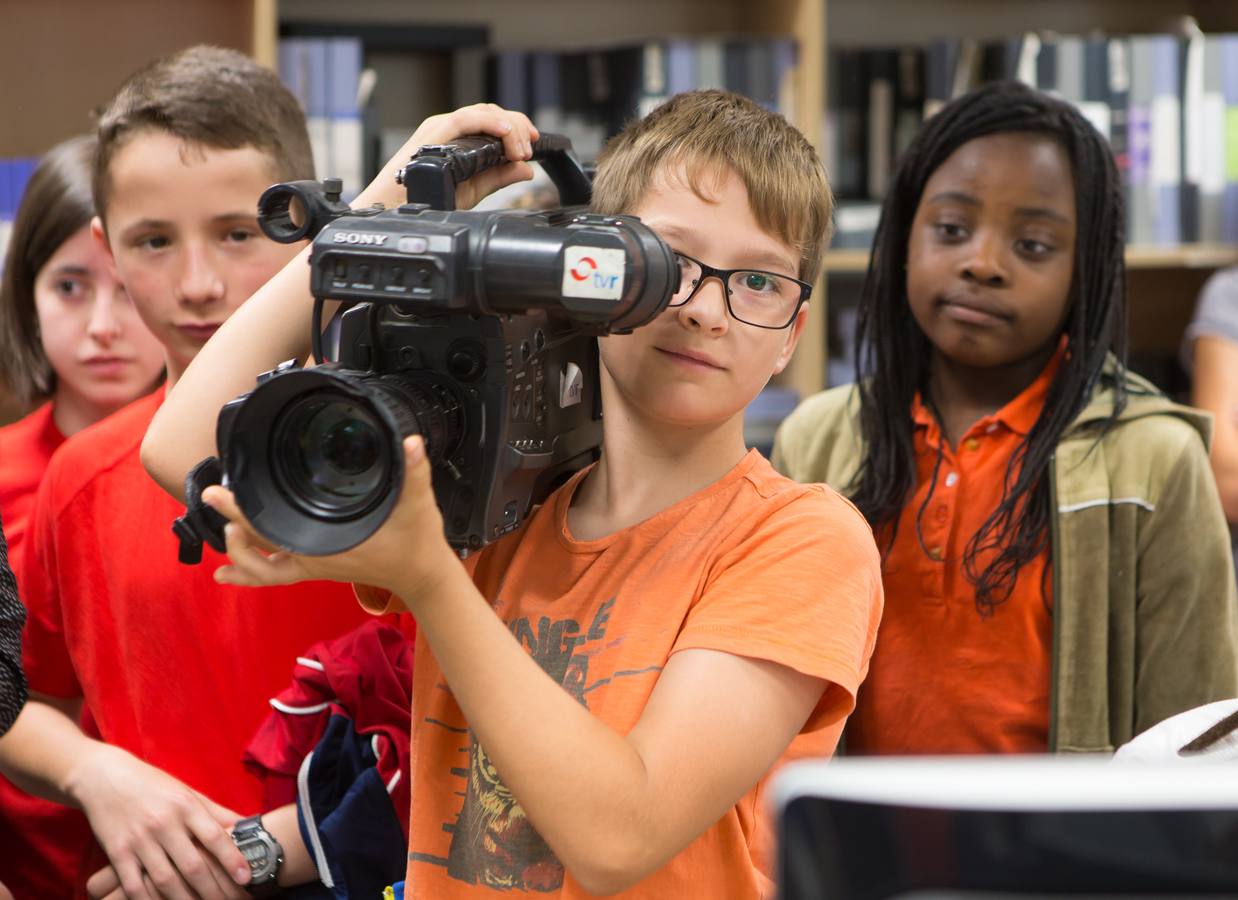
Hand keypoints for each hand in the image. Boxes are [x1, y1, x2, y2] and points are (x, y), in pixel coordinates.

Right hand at [67, 744, 249, 899]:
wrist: (103, 776)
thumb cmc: (153, 785)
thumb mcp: (186, 792)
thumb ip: (215, 811)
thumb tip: (246, 824)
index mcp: (185, 806)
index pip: (215, 836)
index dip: (232, 858)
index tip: (246, 878)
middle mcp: (164, 823)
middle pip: (192, 865)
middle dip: (212, 890)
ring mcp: (139, 840)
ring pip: (165, 880)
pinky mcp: (117, 852)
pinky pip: (134, 885)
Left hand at [205, 435, 456, 604]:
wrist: (423, 575)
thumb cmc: (417, 542)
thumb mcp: (417, 504)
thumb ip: (414, 471)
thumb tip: (410, 443)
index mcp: (327, 544)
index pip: (274, 529)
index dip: (244, 513)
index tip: (222, 493)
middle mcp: (314, 557)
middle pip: (259, 546)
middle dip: (232, 521)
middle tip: (211, 495)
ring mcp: (314, 564)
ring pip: (263, 568)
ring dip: (238, 553)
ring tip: (223, 531)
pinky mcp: (319, 566)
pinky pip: (276, 574)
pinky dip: (251, 573)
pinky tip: (228, 574)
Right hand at [356, 103, 539, 210]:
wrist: (393, 207)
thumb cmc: (424, 199)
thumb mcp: (472, 189)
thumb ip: (498, 178)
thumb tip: (526, 170)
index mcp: (457, 138)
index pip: (493, 122)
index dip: (517, 128)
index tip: (532, 144)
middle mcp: (449, 128)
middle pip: (491, 113)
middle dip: (518, 126)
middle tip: (529, 149)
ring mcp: (440, 127)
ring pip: (482, 112)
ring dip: (509, 127)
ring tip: (520, 148)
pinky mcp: (434, 132)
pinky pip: (465, 119)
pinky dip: (490, 122)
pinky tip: (506, 133)